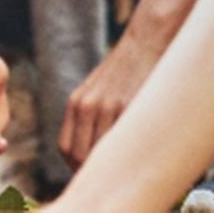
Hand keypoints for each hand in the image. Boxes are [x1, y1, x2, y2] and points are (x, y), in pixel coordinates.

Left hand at [58, 31, 157, 169]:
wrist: (146, 41)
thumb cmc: (126, 70)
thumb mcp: (98, 90)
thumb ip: (90, 117)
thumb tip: (90, 154)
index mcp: (77, 102)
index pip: (67, 149)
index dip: (77, 167)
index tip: (91, 172)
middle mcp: (88, 105)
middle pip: (80, 156)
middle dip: (92, 170)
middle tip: (109, 173)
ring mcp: (109, 106)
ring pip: (102, 152)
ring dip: (112, 164)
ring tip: (125, 163)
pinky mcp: (130, 105)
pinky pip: (123, 140)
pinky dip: (128, 152)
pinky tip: (137, 150)